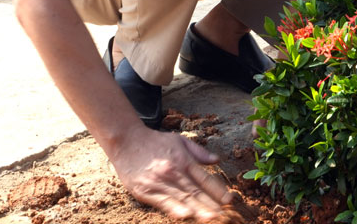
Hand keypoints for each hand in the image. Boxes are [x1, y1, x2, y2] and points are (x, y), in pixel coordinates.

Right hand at [110, 126, 237, 221]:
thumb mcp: (180, 140)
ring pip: (182, 199)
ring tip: (210, 218)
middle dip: (211, 205)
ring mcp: (159, 183)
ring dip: (197, 210)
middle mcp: (173, 172)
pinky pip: (163, 203)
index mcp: (183, 160)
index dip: (218, 190)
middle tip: (224, 216)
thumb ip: (199, 152)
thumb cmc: (155, 141)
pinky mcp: (145, 191)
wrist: (126, 141)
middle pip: (195, 192)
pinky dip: (175, 209)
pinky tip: (185, 216)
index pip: (205, 179)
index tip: (229, 200)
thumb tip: (217, 160)